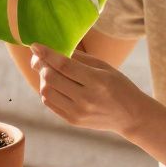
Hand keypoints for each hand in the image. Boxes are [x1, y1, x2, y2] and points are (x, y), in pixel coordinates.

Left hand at [29, 43, 150, 135]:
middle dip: (40, 64)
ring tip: (48, 71)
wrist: (131, 116)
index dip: (47, 54)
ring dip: (43, 79)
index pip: (64, 66)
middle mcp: (86, 98)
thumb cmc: (119, 86)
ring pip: (47, 92)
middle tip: (38, 57)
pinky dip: (47, 91)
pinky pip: (50, 103)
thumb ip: (80, 59)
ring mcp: (78, 112)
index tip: (34, 45)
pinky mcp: (73, 120)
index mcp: (97, 81)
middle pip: (51, 78)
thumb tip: (55, 49)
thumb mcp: (105, 67)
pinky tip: (54, 85)